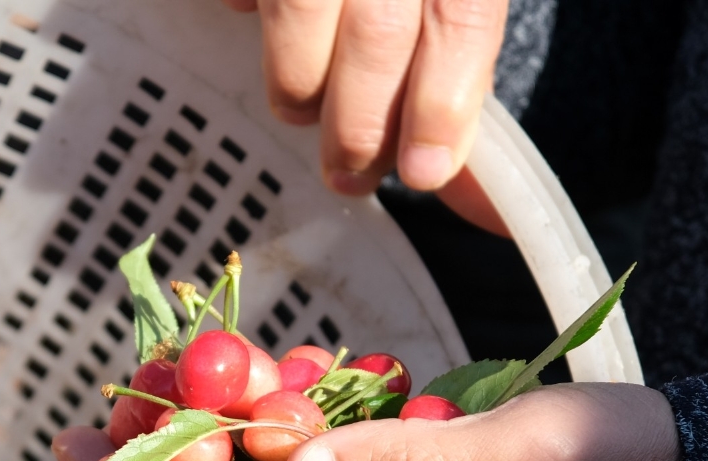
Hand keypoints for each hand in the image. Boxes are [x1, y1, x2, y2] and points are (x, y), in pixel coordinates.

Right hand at [220, 0, 508, 228]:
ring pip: (299, 11)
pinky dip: (242, 8)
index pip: (463, 17)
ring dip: (298, 85)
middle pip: (378, 29)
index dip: (443, 102)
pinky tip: (254, 16)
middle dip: (359, 124)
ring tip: (303, 107)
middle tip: (352, 173)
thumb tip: (465, 194)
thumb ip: (459, 76)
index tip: (425, 171)